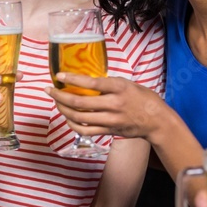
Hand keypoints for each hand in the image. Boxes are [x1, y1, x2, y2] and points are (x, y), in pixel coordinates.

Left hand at [46, 74, 166, 140]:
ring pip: (79, 117)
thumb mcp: (128, 84)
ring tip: (56, 102)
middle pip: (79, 102)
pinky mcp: (109, 130)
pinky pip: (86, 130)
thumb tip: (86, 80)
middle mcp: (114, 104)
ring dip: (63, 109)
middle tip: (50, 90)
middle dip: (60, 96)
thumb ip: (109, 84)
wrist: (157, 121)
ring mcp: (111, 119)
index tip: (59, 75)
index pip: (92, 82)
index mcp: (119, 88)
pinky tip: (67, 118)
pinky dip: (72, 125)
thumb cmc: (143, 98)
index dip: (72, 79)